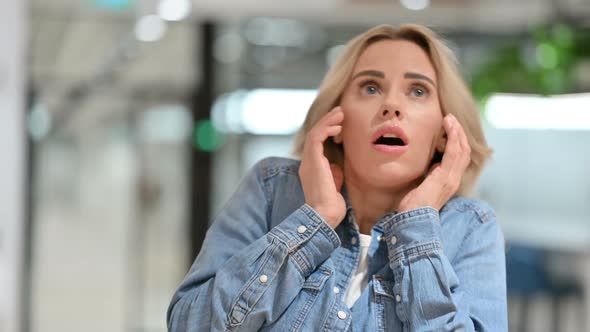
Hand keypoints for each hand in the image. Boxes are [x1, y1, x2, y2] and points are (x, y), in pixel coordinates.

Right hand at [299, 107, 345, 228]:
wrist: (324, 215)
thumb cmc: (331, 205)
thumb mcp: (334, 183)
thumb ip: (334, 172)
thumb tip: (337, 164)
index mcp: (312, 168)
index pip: (317, 143)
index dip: (328, 131)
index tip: (341, 125)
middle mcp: (307, 162)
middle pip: (315, 134)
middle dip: (328, 122)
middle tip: (340, 113)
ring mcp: (308, 161)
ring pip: (315, 132)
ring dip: (328, 121)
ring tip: (340, 114)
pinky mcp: (313, 160)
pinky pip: (316, 137)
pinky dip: (327, 129)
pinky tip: (338, 127)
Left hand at [398, 114, 470, 211]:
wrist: (412, 221)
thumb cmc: (412, 207)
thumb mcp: (421, 187)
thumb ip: (427, 177)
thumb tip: (427, 166)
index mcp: (447, 181)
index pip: (458, 158)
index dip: (456, 142)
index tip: (449, 128)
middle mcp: (453, 180)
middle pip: (464, 152)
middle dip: (458, 134)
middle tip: (450, 119)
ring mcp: (451, 179)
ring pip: (461, 150)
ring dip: (457, 132)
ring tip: (450, 119)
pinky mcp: (446, 178)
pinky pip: (454, 154)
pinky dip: (454, 138)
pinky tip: (449, 127)